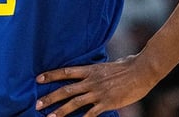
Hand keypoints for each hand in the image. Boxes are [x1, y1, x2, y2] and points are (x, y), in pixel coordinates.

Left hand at [35, 55, 154, 116]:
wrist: (141, 71)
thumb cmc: (127, 66)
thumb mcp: (107, 65)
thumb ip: (97, 70)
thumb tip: (93, 70)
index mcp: (90, 70)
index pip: (66, 72)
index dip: (51, 75)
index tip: (38, 79)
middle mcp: (91, 81)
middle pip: (66, 90)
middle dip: (50, 97)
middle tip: (37, 104)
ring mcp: (98, 92)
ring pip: (74, 103)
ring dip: (60, 111)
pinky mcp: (107, 103)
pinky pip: (91, 114)